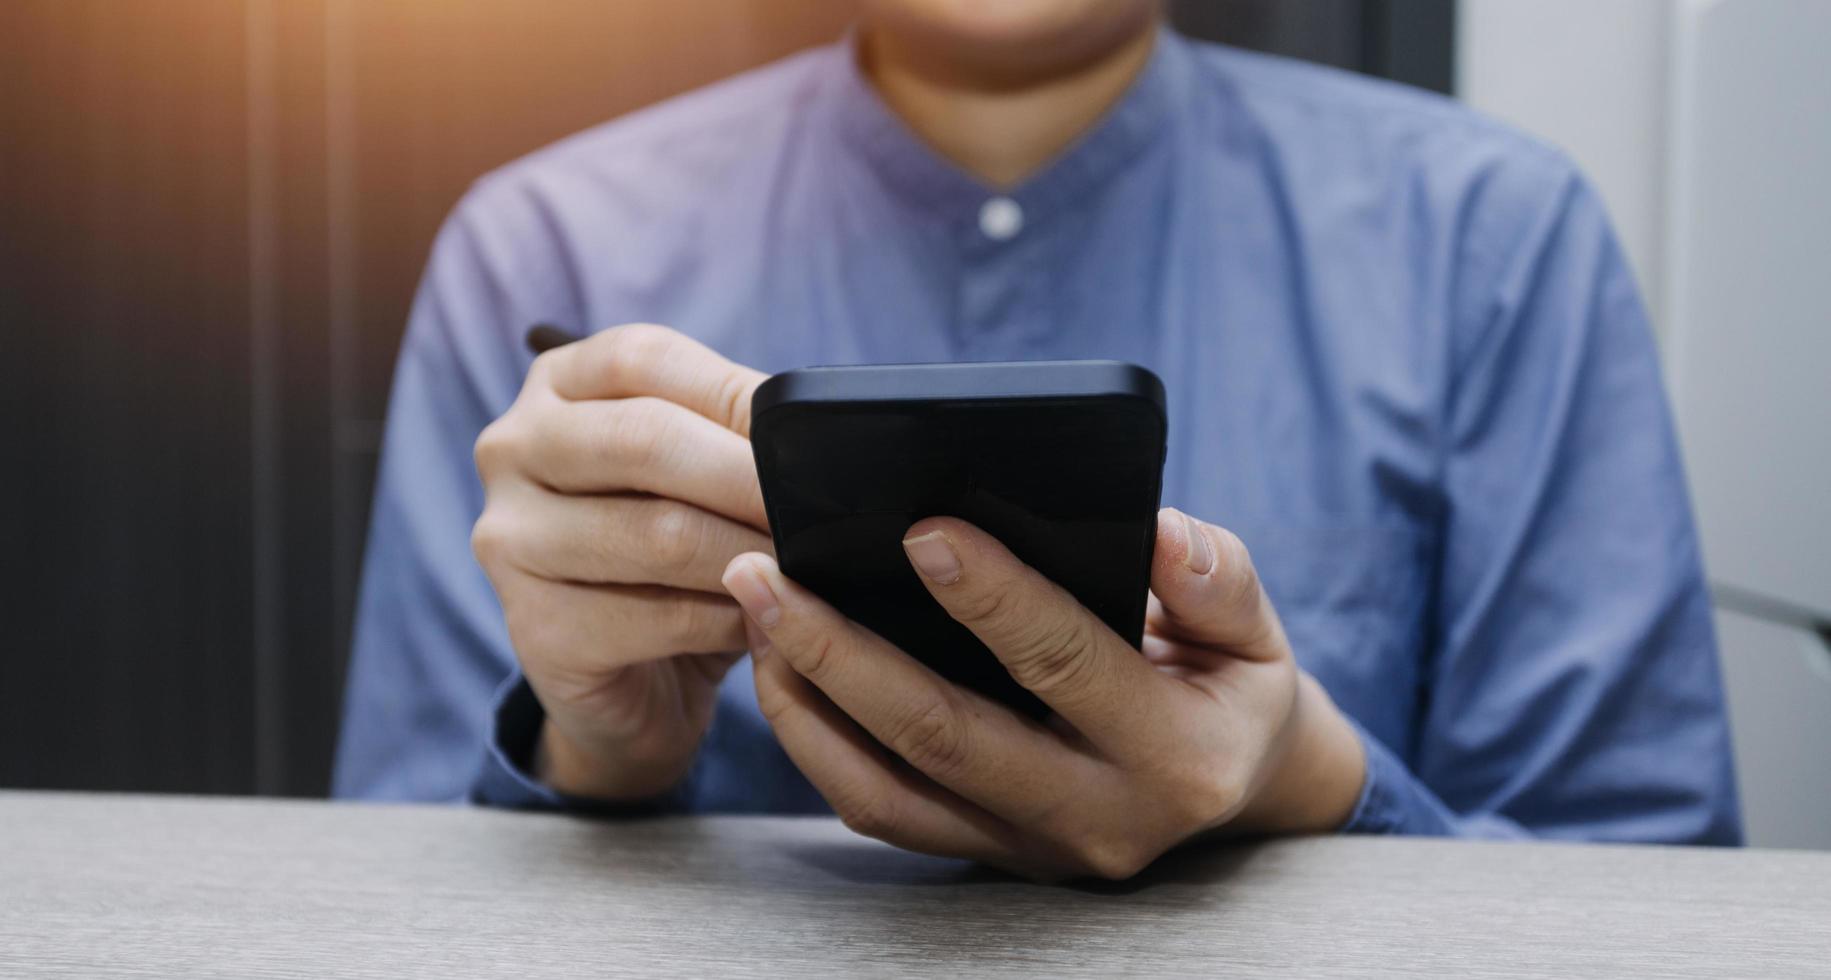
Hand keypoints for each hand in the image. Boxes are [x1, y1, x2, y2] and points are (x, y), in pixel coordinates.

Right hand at [472, 324, 769, 800]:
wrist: (637, 684)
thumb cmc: (678, 557)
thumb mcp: (703, 475)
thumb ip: (736, 435)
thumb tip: (811, 434)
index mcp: (556, 386)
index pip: (644, 359)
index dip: (737, 397)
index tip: (806, 444)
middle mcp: (512, 450)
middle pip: (646, 439)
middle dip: (750, 479)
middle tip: (820, 511)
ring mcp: (510, 542)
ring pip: (659, 534)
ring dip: (751, 557)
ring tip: (803, 570)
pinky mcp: (537, 632)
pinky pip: (661, 618)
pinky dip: (732, 620)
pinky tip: (760, 624)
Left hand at [721, 510, 1365, 879]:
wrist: (1235, 791)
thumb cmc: (1234, 688)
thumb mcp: (1257, 632)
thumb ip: (1218, 580)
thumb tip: (1156, 535)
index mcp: (1176, 755)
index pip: (1067, 664)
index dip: (993, 599)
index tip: (921, 530)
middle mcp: (1098, 818)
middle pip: (944, 738)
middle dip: (842, 652)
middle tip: (767, 572)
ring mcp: (1032, 850)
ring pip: (888, 791)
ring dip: (805, 701)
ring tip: (754, 613)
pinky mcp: (985, 855)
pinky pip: (879, 810)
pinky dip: (817, 742)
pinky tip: (780, 668)